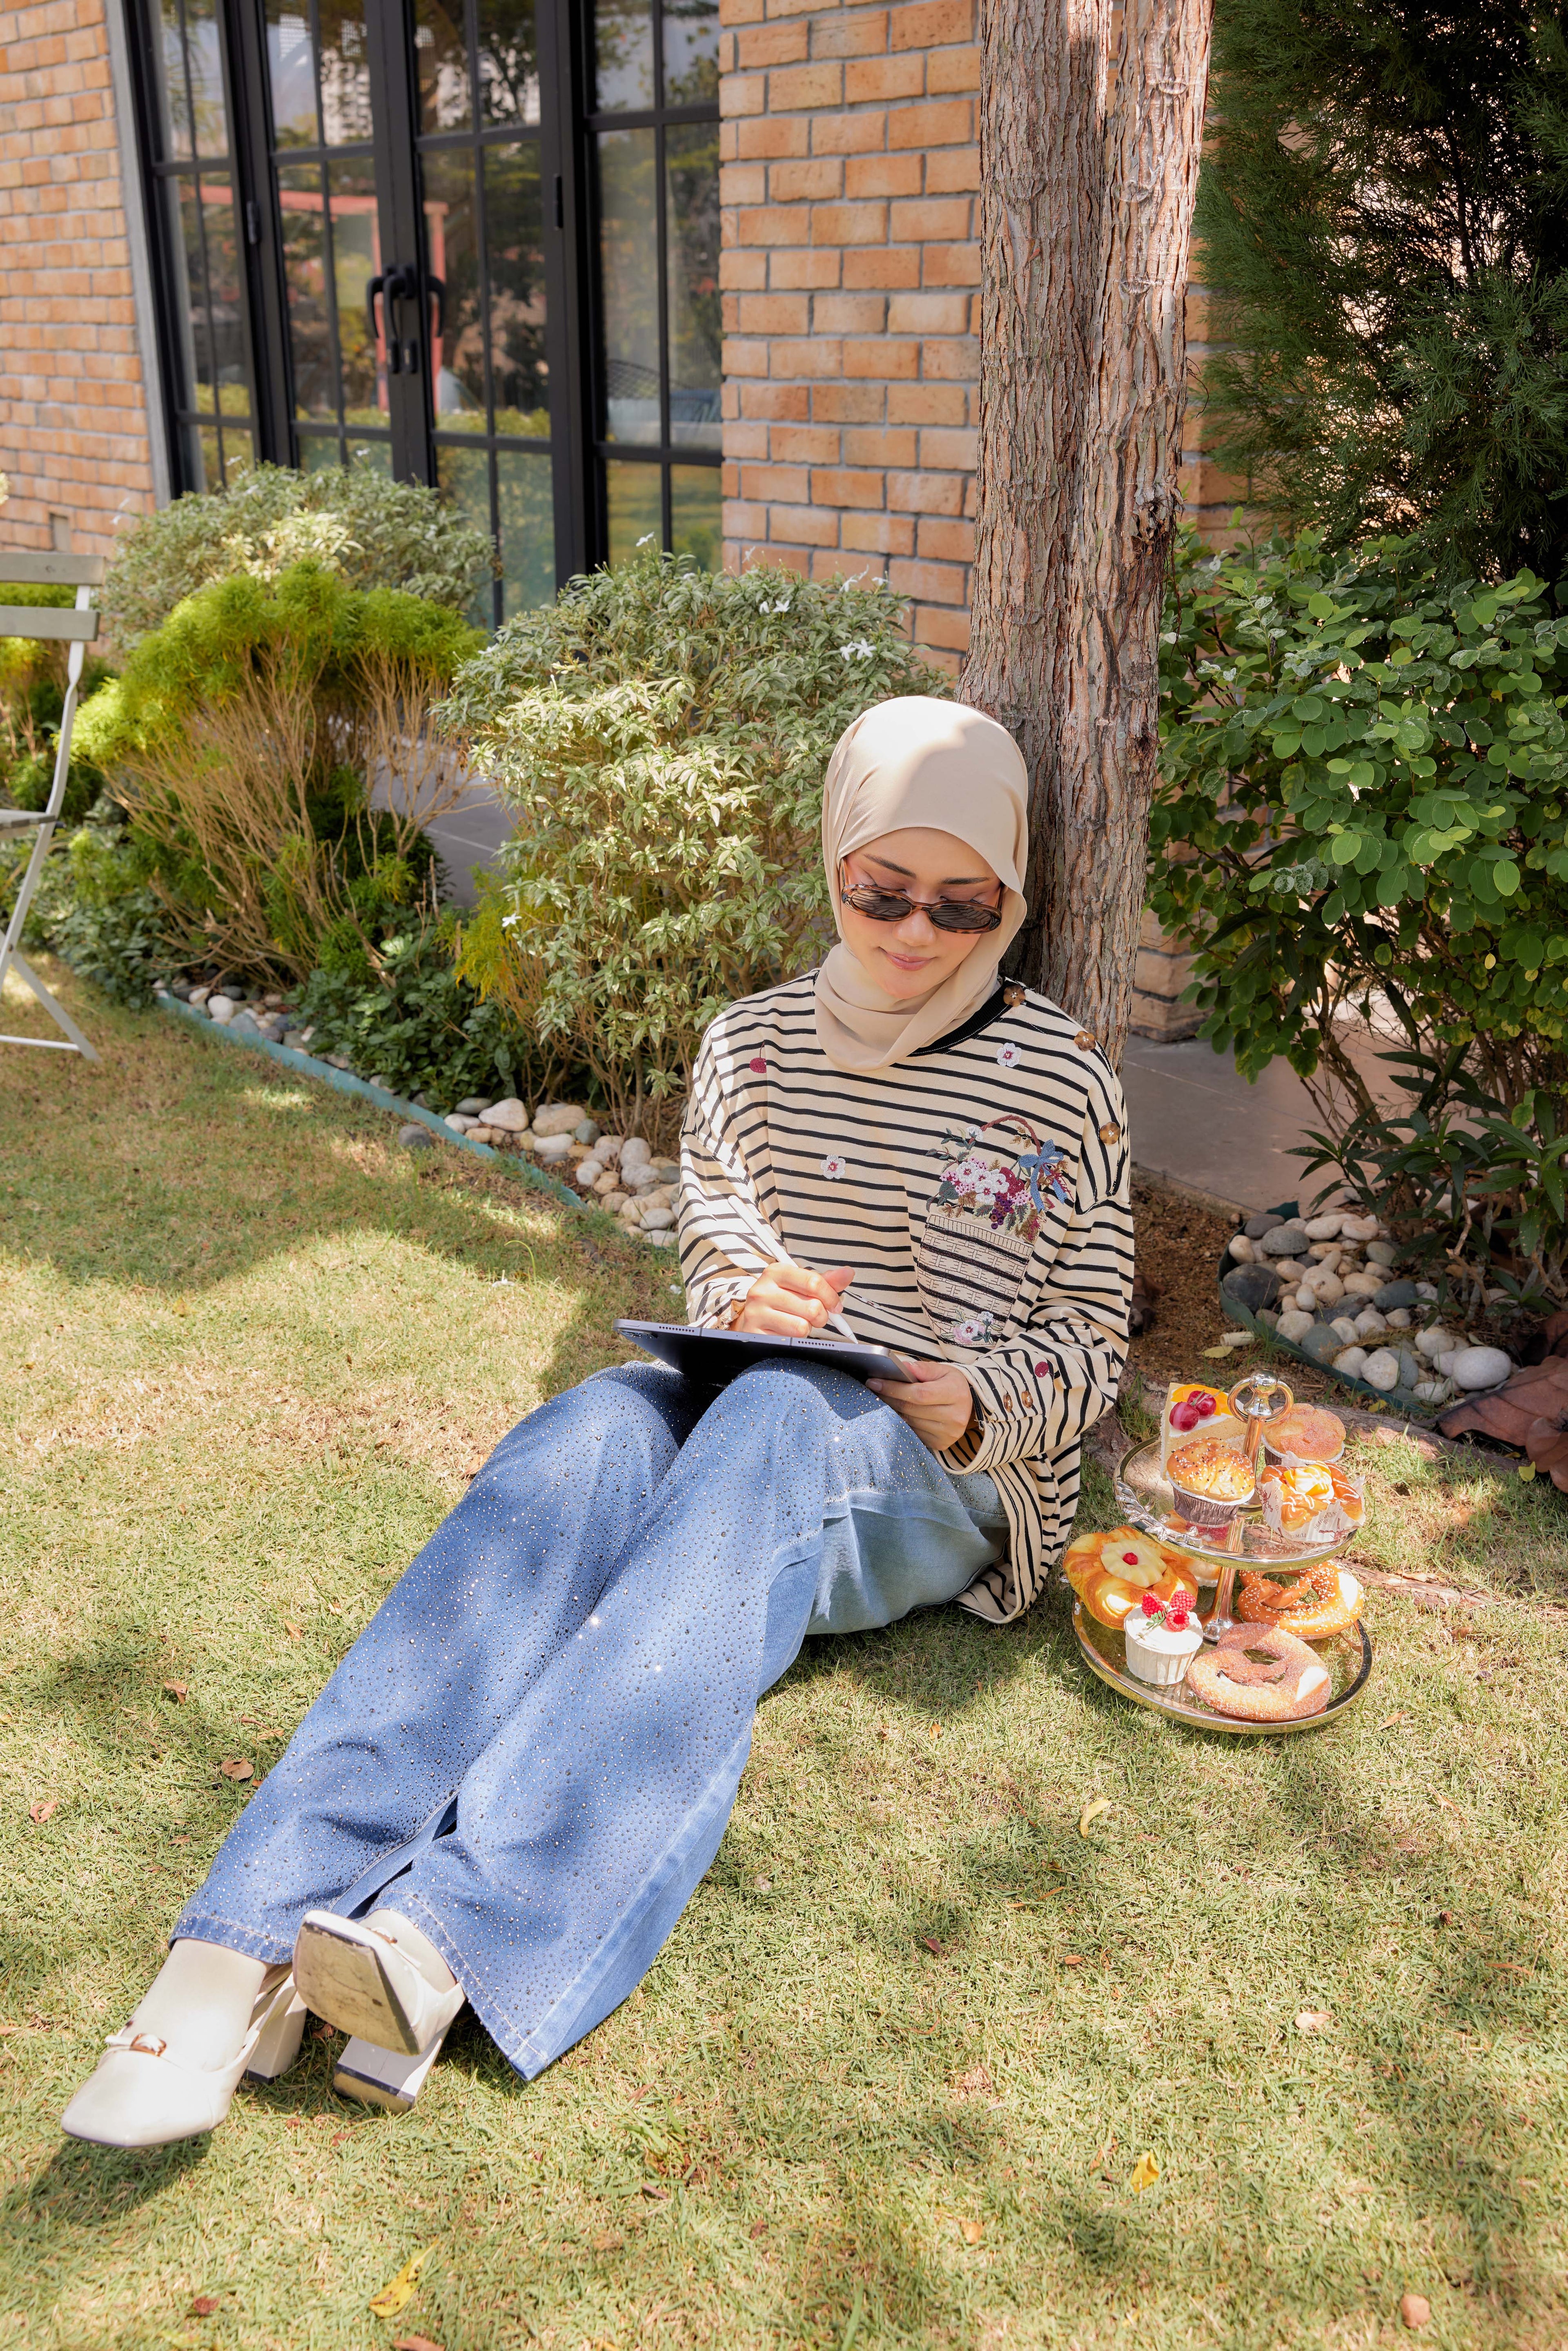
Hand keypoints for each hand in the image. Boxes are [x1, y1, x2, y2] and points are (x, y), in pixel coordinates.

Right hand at [735, 1259, 854, 1336]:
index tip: (834, 1305)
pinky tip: (788, 1332)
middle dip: (821, 1316)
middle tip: (815, 1317)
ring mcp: (757, 1312)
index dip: (831, 1297)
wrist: (753, 1321)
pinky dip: (796, 1339)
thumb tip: (848, 1273)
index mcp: (776, 1272)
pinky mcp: (756, 1333)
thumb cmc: (782, 1302)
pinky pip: (791, 1339)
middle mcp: (763, 1290)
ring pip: (802, 1326)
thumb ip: (826, 1281)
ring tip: (799, 1323)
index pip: (814, 1282)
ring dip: (807, 1328)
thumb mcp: (801, 1287)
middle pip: (812, 1306)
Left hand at [868, 1357, 974, 1452]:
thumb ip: (923, 1368)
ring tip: (883, 1399)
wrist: (968, 1406)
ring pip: (909, 1422)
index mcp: (956, 1394)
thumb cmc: (952, 1385)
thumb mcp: (943, 1370)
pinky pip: (913, 1433)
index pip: (919, 1394)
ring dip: (893, 1410)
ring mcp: (948, 1434)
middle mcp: (954, 1417)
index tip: (875, 1382)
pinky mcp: (941, 1444)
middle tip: (874, 1388)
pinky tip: (896, 1412)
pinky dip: (902, 1422)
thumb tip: (902, 1367)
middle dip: (889, 1397)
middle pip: (912, 1409)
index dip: (895, 1389)